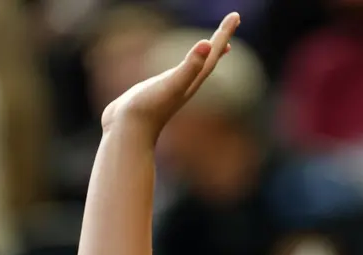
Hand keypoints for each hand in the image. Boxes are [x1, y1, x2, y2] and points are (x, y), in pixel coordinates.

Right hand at [100, 12, 239, 136]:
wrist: (127, 131)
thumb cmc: (148, 108)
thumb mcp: (171, 84)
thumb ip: (190, 66)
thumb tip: (207, 45)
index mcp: (192, 80)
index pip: (213, 52)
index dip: (224, 33)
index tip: (236, 15)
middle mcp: (186, 84)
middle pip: (209, 58)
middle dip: (220, 40)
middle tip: (232, 22)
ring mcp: (172, 89)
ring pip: (194, 68)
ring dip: (205, 55)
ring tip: (213, 45)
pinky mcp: (157, 92)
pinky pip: (177, 74)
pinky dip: (183, 66)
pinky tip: (182, 68)